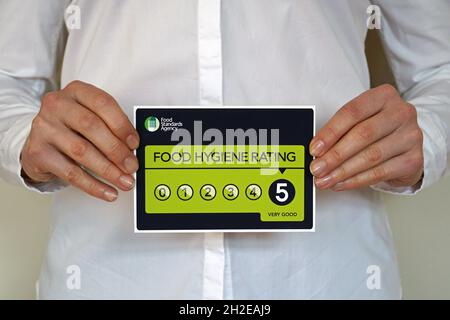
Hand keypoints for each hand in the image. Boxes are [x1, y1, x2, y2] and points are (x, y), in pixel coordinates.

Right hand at [21, 80, 139, 200]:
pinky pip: (71, 173)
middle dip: (117, 150)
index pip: (103, 103)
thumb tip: (134, 150)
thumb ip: (110, 126)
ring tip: (124, 181)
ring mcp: (44, 128)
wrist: (39, 141)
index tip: (135, 143)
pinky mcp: (38, 152)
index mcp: (76, 91)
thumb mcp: (90, 116)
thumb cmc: (72, 127)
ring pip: (82, 151)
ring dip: (108, 170)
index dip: (122, 125)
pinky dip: (93, 185)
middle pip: (92, 127)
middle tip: (132, 166)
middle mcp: (57, 105)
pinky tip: (108, 192)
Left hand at [309, 84, 423, 191]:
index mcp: (383, 96)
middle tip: (317, 168)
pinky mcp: (414, 159)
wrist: (406, 143)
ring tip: (325, 179)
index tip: (314, 148)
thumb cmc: (377, 129)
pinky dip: (356, 180)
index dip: (330, 132)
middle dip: (335, 155)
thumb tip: (316, 151)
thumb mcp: (360, 120)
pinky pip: (380, 173)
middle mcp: (401, 112)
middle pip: (362, 134)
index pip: (352, 112)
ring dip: (343, 171)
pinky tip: (341, 184)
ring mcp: (411, 136)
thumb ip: (340, 131)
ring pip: (371, 156)